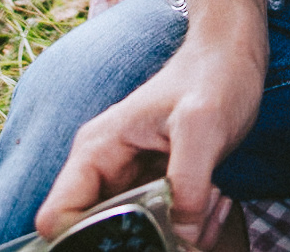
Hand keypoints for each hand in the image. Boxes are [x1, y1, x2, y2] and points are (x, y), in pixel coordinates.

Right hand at [37, 30, 264, 246]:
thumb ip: (187, 180)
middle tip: (192, 223)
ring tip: (213, 201)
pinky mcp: (156, 190)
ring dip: (177, 237)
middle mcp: (105, 171)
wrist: (232, 57)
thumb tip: (180, 232)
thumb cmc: (213, 76)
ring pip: (136, 239)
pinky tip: (220, 199)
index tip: (135, 238)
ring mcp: (130, 182)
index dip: (84, 239)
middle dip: (145, 242)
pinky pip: (163, 229)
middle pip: (99, 237)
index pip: (57, 217)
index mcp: (96, 152)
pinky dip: (192, 230)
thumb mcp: (202, 123)